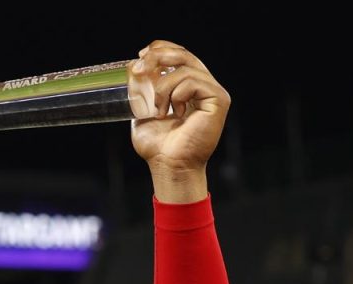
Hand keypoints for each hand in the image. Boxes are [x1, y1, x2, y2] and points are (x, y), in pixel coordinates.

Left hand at [127, 41, 229, 199]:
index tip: (139, 56)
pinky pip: (193, 81)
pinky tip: (174, 113)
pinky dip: (177, 94)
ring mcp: (213, 92)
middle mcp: (204, 86)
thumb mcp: (143, 112)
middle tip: (138, 69)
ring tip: (158, 109)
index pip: (179, 55)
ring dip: (163, 87)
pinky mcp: (218, 99)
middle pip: (184, 54)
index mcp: (189, 87)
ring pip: (185, 69)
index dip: (161, 49)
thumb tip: (134, 70)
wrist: (169, 167)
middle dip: (158, 57)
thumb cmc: (158, 147)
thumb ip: (142, 91)